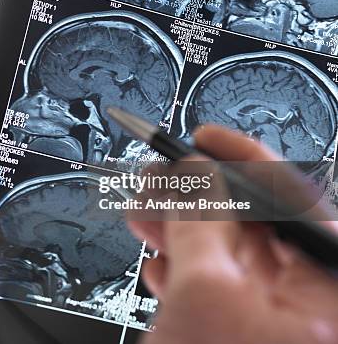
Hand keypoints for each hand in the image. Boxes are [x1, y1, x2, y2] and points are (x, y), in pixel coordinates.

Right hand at [130, 125, 337, 343]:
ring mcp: (272, 319)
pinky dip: (182, 266)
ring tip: (144, 211)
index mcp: (325, 289)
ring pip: (227, 251)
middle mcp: (305, 300)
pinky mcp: (240, 332)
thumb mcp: (203, 290)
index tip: (203, 139)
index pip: (291, 199)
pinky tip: (159, 263)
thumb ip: (200, 220)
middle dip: (197, 194)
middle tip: (161, 175)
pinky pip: (215, 283)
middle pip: (254, 223)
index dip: (242, 158)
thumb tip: (194, 172)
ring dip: (179, 228)